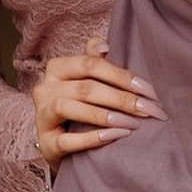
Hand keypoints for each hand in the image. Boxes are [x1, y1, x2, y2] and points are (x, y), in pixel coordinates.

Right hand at [31, 38, 158, 165]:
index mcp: (57, 68)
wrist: (62, 145)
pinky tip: (115, 136)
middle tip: (149, 110)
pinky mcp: (45, 143)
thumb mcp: (86, 81)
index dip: (121, 76)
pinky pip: (66, 140)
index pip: (89, 64)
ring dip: (105, 116)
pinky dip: (92, 138)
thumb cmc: (81, 106)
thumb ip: (95, 61)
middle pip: (85, 87)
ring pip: (68, 107)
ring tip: (133, 124)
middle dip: (122, 99)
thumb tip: (104, 46)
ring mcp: (42, 116)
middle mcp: (45, 89)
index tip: (149, 90)